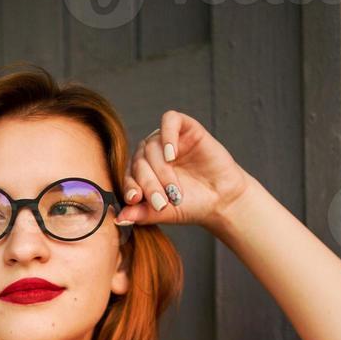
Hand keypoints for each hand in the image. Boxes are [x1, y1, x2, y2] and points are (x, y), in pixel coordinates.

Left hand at [116, 110, 253, 231]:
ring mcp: (166, 140)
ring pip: (152, 147)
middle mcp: (151, 154)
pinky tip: (171, 155)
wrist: (222, 199)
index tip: (135, 200)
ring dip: (161, 171)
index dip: (130, 187)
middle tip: (162, 202)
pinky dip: (167, 135)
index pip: (127, 176)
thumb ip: (141, 213)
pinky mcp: (185, 127)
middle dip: (149, 185)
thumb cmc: (191, 205)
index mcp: (141, 172)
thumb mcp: (163, 212)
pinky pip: (169, 120)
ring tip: (174, 189)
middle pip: (139, 163)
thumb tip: (118, 219)